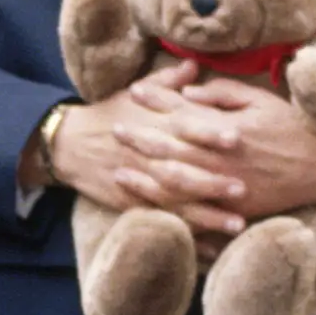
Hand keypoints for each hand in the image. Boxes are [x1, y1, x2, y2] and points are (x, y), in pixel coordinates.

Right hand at [46, 63, 238, 224]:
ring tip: (237, 224)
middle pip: (185, 169)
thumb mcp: (137, 92)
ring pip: (178, 202)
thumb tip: (193, 65)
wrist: (70, 143)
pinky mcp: (134, 204)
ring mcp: (142, 183)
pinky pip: (164, 222)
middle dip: (214, 181)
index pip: (186, 127)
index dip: (210, 132)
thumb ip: (168, 83)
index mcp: (156, 125)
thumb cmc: (111, 114)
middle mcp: (151, 155)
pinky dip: (187, 237)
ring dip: (208, 216)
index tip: (237, 137)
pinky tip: (211, 249)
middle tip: (245, 188)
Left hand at [133, 77, 315, 236]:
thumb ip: (222, 94)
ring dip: (146, 176)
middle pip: (171, 146)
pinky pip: (195, 212)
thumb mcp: (260, 100)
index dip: (156, 100)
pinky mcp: (232, 207)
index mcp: (225, 126)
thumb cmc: (292, 127)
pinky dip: (172, 210)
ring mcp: (225, 185)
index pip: (181, 110)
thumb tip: (188, 93)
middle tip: (115, 130)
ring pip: (176, 182)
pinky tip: (149, 206)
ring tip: (119, 170)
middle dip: (140, 137)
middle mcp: (220, 156)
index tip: (133, 92)